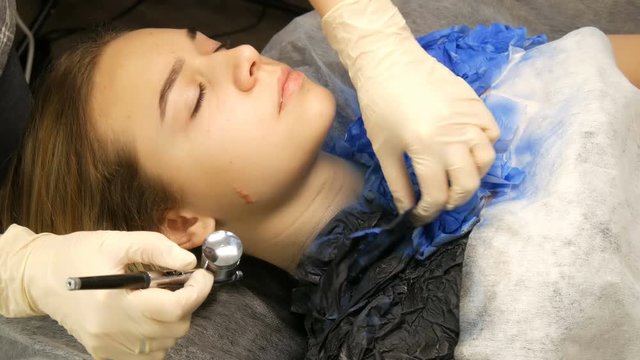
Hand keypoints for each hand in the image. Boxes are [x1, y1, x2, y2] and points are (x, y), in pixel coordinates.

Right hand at [23, 230, 212, 358]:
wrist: (40, 277)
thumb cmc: (78, 254)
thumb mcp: (117, 241)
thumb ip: (156, 248)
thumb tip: (188, 262)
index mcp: (114, 302)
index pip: (174, 308)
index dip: (198, 290)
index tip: (202, 275)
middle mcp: (112, 331)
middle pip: (175, 327)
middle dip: (186, 302)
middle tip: (178, 281)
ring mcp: (108, 347)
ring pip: (166, 343)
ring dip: (173, 319)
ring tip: (156, 296)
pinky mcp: (105, 353)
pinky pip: (149, 354)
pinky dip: (158, 335)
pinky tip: (147, 314)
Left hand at [321, 0, 499, 223]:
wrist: (390, 63)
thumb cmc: (380, 106)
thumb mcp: (384, 149)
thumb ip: (399, 183)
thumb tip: (407, 210)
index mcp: (426, 148)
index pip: (437, 194)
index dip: (429, 212)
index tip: (421, 216)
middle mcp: (453, 136)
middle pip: (468, 183)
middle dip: (455, 200)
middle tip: (442, 201)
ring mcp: (468, 118)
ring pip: (487, 159)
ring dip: (474, 174)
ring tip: (457, 176)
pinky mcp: (476, 103)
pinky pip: (492, 132)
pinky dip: (485, 145)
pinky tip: (468, 149)